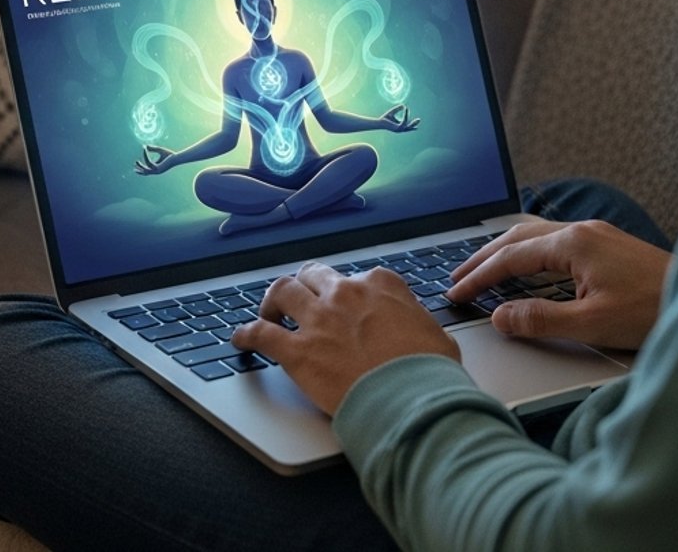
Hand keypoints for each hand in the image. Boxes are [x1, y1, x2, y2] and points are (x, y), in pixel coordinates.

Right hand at [133, 144, 176, 174]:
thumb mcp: (159, 150)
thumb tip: (146, 146)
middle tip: (134, 168)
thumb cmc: (170, 155)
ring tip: (136, 161)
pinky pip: (149, 162)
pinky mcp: (158, 168)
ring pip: (146, 169)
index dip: (142, 168)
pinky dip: (146, 156)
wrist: (177, 157)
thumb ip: (153, 148)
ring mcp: (157, 170)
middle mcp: (157, 171)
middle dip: (140, 170)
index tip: (136, 163)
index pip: (148, 169)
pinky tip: (145, 151)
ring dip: (141, 166)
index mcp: (157, 168)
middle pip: (146, 172)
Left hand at [232, 262, 457, 414]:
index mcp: (380, 285)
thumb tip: (416, 328)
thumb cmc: (429, 373)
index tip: (348, 306)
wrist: (414, 402)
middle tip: (302, 302)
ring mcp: (319, 320)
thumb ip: (417, 323)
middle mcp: (345, 294)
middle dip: (306, 286)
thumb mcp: (437, 336)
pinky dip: (246, 335)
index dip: (350, 293)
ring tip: (270, 313)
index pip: (358, 277)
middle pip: (314, 275)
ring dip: (273, 301)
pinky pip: (260, 334)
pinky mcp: (298, 351)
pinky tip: (240, 340)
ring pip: (281, 291)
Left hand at [380, 105, 421, 131]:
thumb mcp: (393, 112)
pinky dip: (405, 115)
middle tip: (419, 119)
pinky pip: (404, 121)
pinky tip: (405, 110)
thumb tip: (403, 105)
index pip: (407, 127)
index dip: (412, 126)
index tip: (417, 127)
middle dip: (414, 124)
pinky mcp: (397, 128)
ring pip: (407, 125)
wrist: (379, 122)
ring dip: (410, 118)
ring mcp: (399, 129)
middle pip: (409, 127)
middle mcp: (400, 129)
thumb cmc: (385, 118)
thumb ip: (398, 109)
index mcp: (399, 126)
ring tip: (410, 112)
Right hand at [445, 219, 670, 350]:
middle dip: (484, 257)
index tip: (455, 293)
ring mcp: (598, 234)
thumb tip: (501, 316)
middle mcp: (583, 231)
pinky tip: (530, 267)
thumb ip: (541, 319)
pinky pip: (556, 241)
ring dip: (506, 252)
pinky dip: (530, 253)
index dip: (479, 277)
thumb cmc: (654, 311)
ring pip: (537, 236)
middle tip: (457, 276)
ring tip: (484, 269)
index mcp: (573, 244)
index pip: (511, 258)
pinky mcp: (609, 245)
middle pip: (518, 238)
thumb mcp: (591, 324)